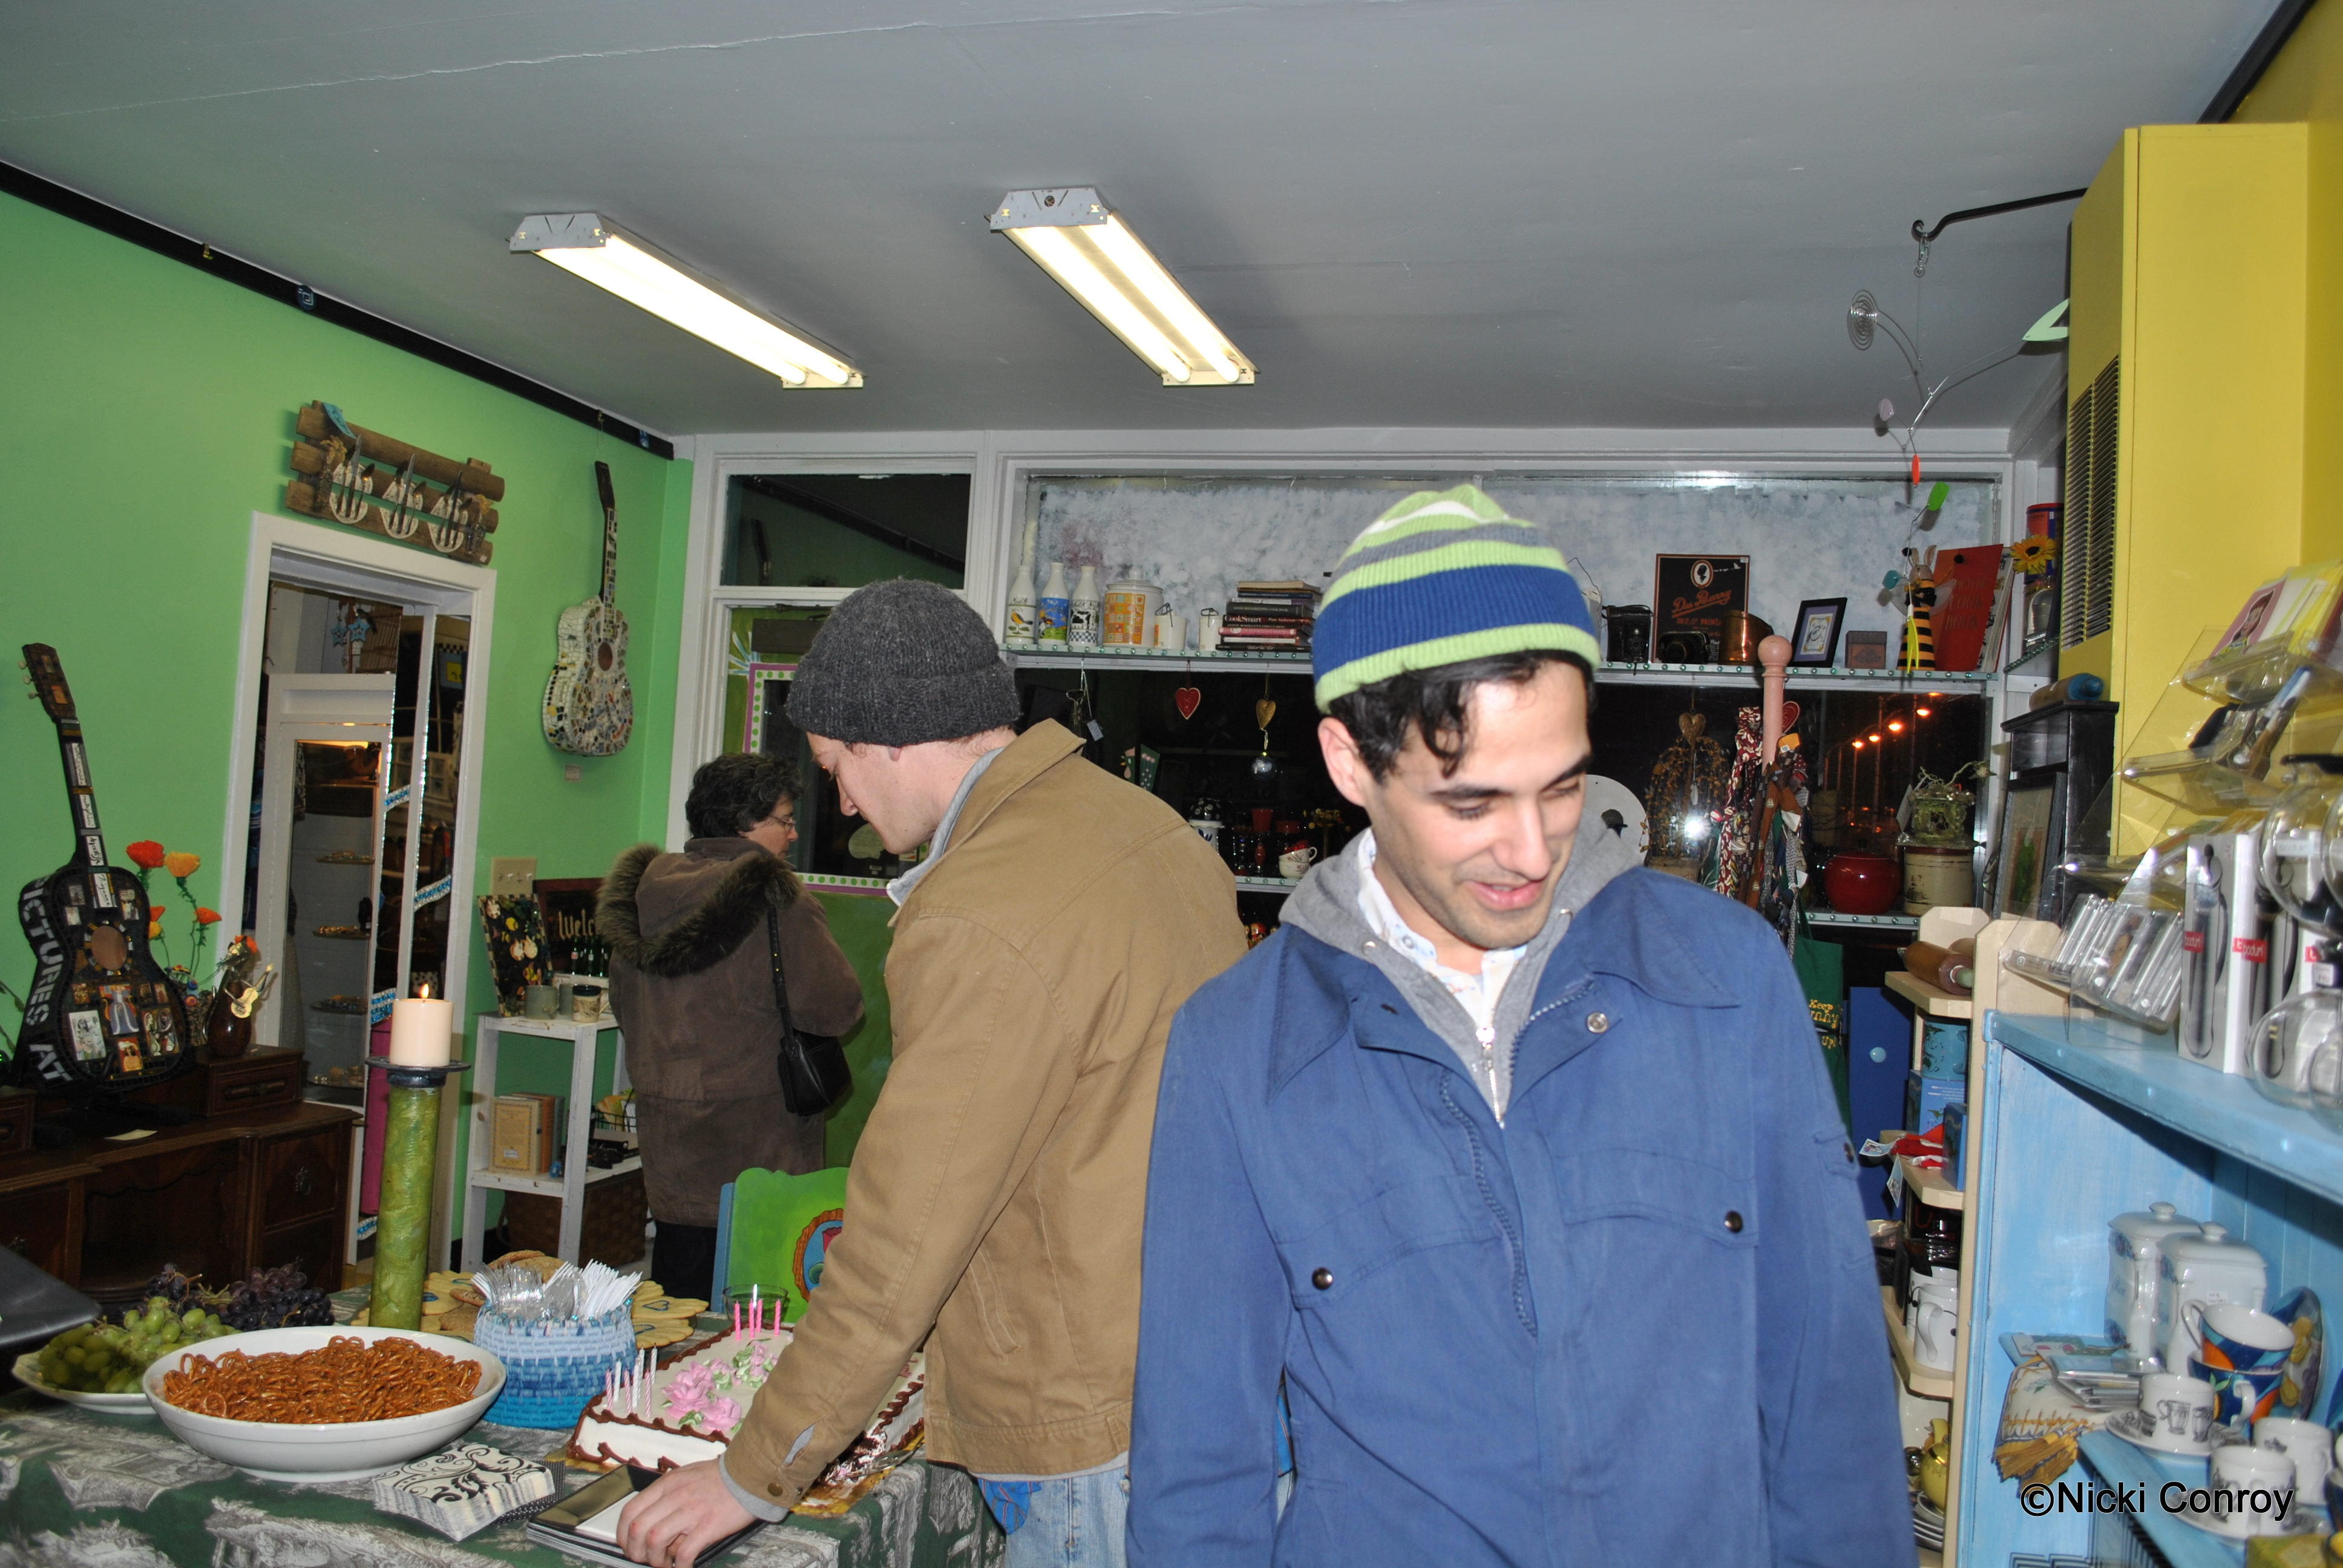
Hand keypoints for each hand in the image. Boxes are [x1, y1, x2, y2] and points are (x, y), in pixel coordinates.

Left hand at [616, 1460, 757, 1567]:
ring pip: (655, 1540)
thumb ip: (667, 1493)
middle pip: (637, 1528)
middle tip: (643, 1558)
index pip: (630, 1510)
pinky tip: (682, 1567)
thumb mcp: (686, 1475)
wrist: (749, 1474)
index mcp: (667, 1484)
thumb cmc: (720, 1476)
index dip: (622, 1533)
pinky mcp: (708, 1526)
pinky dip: (679, 1565)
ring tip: (663, 1564)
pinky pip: (685, 1552)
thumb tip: (651, 1516)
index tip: (627, 1544)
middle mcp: (674, 1497)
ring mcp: (691, 1511)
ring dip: (654, 1559)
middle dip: (634, 1550)